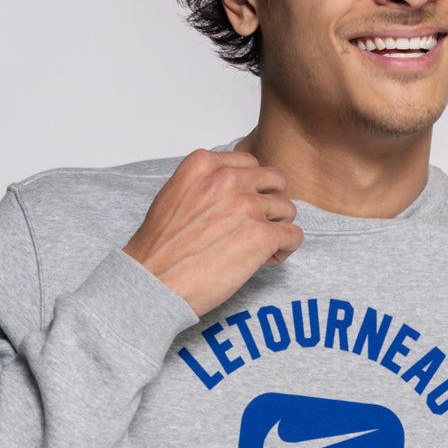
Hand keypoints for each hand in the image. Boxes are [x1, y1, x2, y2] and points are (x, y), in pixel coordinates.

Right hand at [124, 148, 301, 317]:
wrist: (153, 283)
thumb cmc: (160, 249)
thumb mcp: (175, 195)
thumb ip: (207, 184)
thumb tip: (238, 191)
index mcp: (203, 164)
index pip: (251, 164)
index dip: (250, 189)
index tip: (239, 211)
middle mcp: (226, 179)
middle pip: (274, 182)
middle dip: (269, 205)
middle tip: (254, 228)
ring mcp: (246, 205)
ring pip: (287, 209)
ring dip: (277, 229)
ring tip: (256, 249)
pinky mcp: (261, 235)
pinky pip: (294, 236)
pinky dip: (284, 250)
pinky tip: (264, 261)